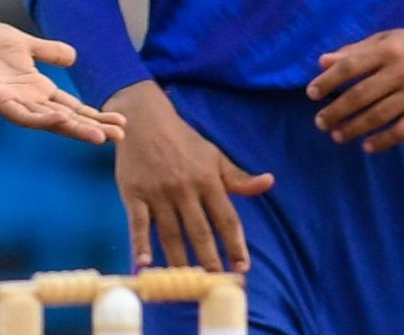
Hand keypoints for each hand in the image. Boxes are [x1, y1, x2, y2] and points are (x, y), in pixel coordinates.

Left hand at [0, 22, 125, 145]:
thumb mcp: (27, 45)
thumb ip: (50, 52)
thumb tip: (75, 57)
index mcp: (39, 89)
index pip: (73, 107)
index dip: (95, 116)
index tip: (121, 122)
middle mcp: (30, 101)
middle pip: (67, 119)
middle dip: (92, 128)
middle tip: (119, 137)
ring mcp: (15, 103)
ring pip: (49, 122)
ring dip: (73, 129)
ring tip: (98, 136)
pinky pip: (23, 115)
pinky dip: (43, 118)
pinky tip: (61, 117)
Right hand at [109, 80, 274, 272]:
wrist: (143, 119)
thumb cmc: (183, 141)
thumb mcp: (214, 156)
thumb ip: (239, 178)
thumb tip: (269, 182)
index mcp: (208, 179)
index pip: (227, 219)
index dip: (236, 245)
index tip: (242, 268)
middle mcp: (185, 188)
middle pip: (200, 231)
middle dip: (210, 259)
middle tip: (216, 283)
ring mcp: (158, 192)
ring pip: (171, 233)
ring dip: (179, 260)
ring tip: (187, 284)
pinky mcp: (134, 194)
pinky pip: (138, 224)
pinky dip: (140, 245)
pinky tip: (145, 265)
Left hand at [306, 6, 403, 153]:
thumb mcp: (387, 39)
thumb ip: (356, 50)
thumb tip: (323, 62)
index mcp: (389, 50)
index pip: (350, 67)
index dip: (328, 82)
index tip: (311, 94)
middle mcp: (402, 71)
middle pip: (361, 95)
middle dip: (336, 111)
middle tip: (320, 121)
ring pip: (379, 116)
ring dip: (354, 128)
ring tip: (336, 135)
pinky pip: (403, 130)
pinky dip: (383, 140)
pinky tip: (367, 146)